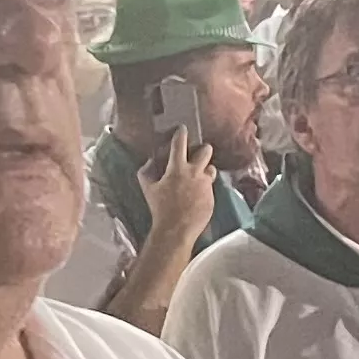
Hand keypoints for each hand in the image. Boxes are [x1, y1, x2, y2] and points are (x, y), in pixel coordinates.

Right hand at [139, 130, 218, 254]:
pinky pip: (210, 187)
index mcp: (178, 168)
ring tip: (197, 178)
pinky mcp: (212, 196)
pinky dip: (204, 188)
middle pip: (206, 150)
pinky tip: (196, 196)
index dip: (181, 133)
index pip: (180, 143)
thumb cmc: (160, 208)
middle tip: (197, 153)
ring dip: (205, 170)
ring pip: (211, 169)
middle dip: (202, 148)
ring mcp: (206, 185)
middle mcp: (195, 173)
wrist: (177, 229)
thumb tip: (149, 161)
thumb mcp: (148, 188)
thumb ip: (146, 172)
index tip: (182, 129)